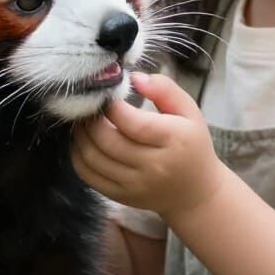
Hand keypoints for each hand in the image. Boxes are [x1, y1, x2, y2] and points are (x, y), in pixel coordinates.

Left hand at [71, 72, 226, 223]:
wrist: (196, 193)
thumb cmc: (191, 144)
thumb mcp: (189, 111)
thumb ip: (165, 89)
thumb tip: (134, 78)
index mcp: (173, 140)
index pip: (132, 122)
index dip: (112, 107)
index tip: (108, 95)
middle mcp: (154, 166)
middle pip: (108, 141)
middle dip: (92, 120)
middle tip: (91, 106)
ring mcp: (136, 185)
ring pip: (93, 159)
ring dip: (81, 136)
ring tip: (84, 121)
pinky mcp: (121, 196)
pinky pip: (89, 176)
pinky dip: (78, 156)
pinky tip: (83, 141)